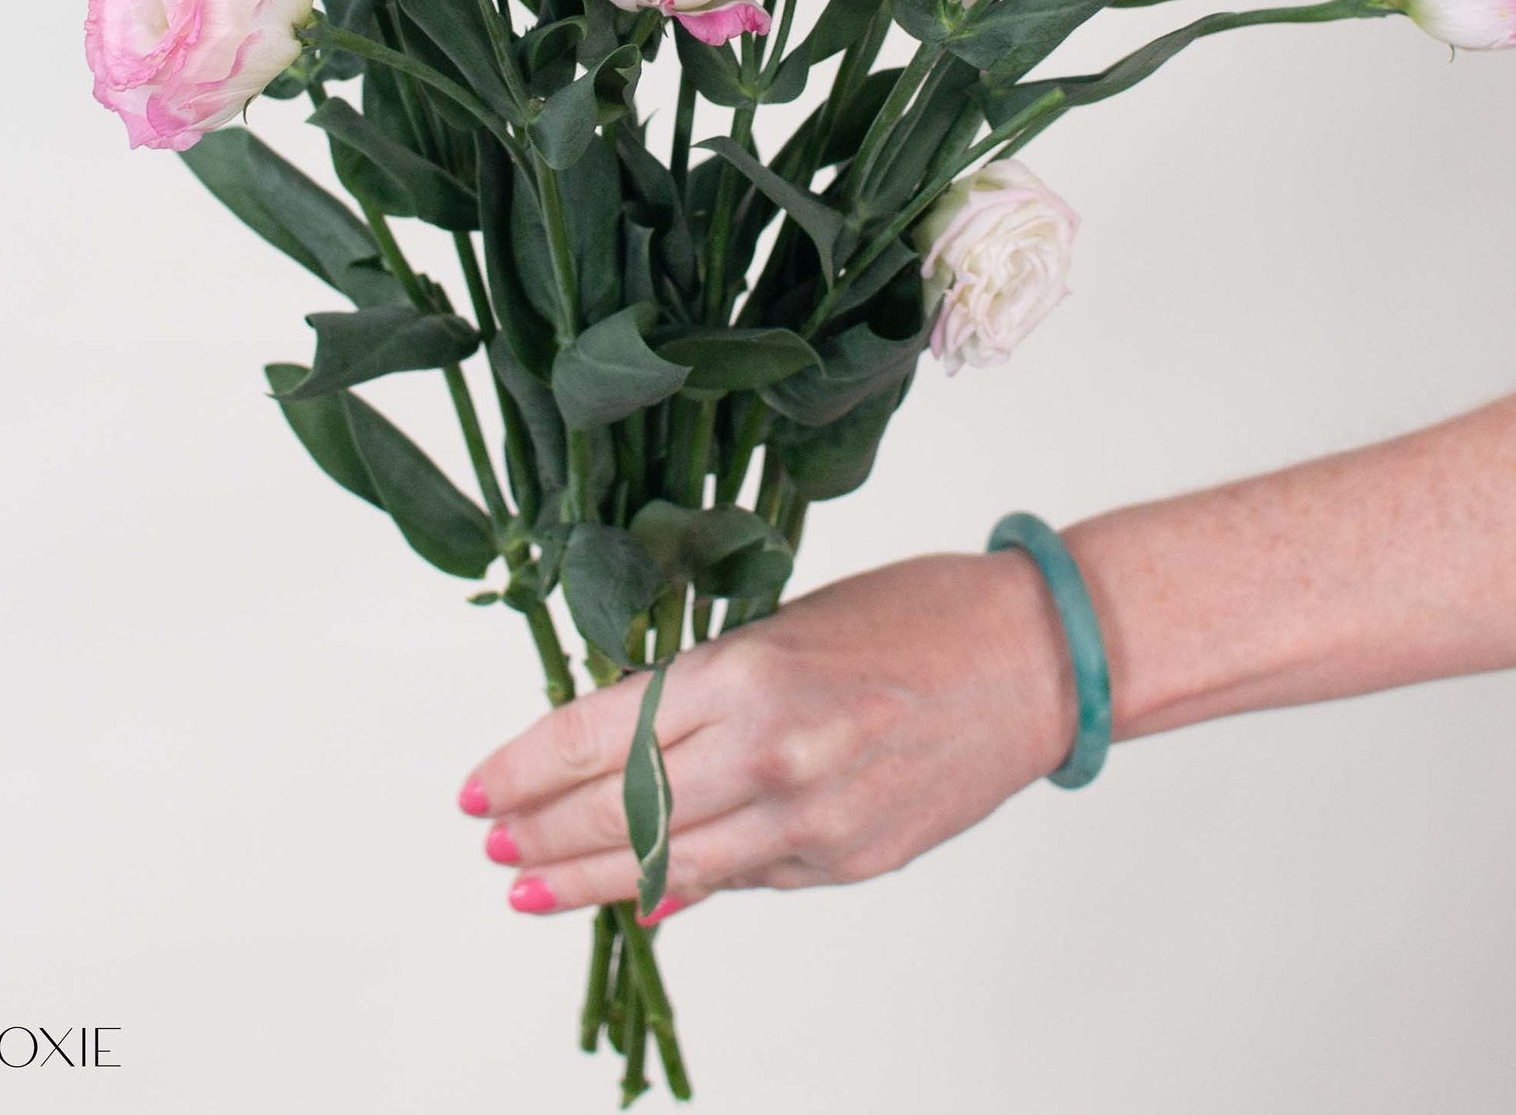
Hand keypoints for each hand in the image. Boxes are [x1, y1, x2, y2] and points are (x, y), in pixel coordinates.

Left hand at [459, 550, 1076, 916]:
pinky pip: (747, 881)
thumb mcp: (790, 625)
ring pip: (672, 865)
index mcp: (747, 672)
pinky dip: (688, 890)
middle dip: (544, 831)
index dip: (528, 766)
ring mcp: (812, 820)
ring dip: (591, 881)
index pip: (603, 734)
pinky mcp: (850, 862)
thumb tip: (624, 760)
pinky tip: (642, 902)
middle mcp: (770, 753)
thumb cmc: (916, 614)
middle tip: (491, 843)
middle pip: (622, 810)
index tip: (479, 787)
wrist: (1036, 659)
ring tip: (530, 888)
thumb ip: (705, 698)